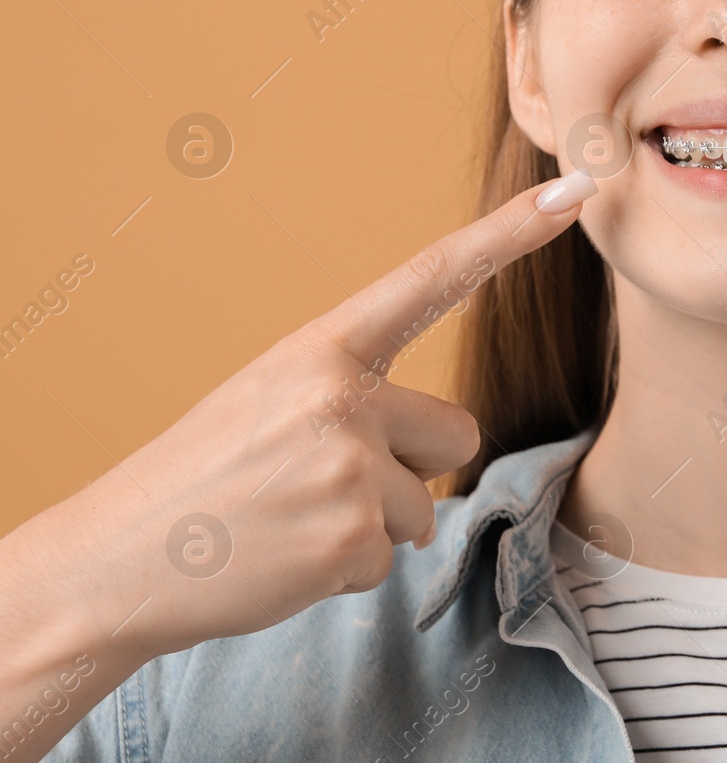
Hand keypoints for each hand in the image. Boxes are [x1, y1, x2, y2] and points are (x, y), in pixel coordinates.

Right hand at [8, 172, 596, 664]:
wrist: (119, 560)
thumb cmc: (203, 479)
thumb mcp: (270, 401)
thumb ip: (354, 393)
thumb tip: (445, 440)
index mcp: (319, 349)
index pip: (429, 278)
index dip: (507, 235)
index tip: (571, 191)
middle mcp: (340, 395)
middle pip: (458, 432)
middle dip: (413, 470)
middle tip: (325, 486)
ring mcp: (348, 466)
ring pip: (426, 506)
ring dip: (375, 527)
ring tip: (293, 522)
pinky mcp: (351, 538)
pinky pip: (392, 560)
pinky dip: (348, 571)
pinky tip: (288, 559)